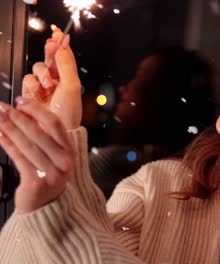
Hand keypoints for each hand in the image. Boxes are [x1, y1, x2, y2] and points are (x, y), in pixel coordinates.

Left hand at [0, 98, 74, 213]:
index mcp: (70, 150)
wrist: (46, 206)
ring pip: (27, 145)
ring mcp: (52, 172)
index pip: (55, 124)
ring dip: (9, 129)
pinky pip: (19, 159)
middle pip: (39, 133)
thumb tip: (22, 112)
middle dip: (18, 118)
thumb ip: (43, 136)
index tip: (21, 101)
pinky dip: (7, 145)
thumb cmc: (47, 175)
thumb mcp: (53, 155)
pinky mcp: (37, 182)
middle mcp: (65, 160)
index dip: (37, 110)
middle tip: (3, 108)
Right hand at [22, 26, 81, 129]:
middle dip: (49, 56)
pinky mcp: (29, 94)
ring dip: (41, 77)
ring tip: (48, 89)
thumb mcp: (71, 86)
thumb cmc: (67, 112)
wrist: (53, 131)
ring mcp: (41, 87)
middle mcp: (55, 81)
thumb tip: (63, 45)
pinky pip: (27, 81)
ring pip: (35, 70)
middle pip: (47, 59)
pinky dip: (32, 87)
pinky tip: (38, 96)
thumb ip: (67, 64)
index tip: (57, 33)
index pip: (63, 56)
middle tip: (51, 49)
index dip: (60, 43)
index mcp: (68, 78)